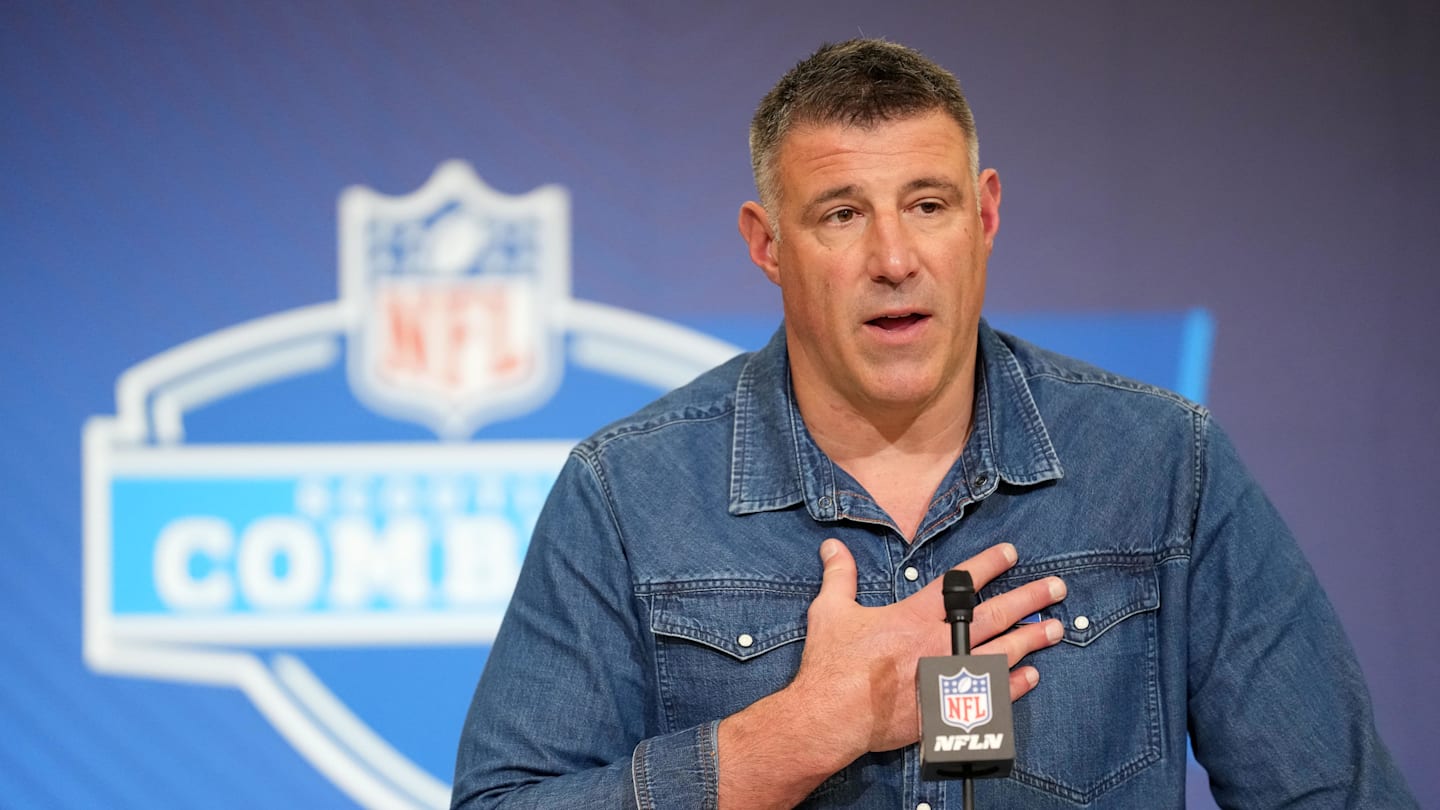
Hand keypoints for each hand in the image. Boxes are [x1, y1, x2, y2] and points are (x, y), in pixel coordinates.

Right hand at [792, 538, 1064, 758]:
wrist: (831, 716)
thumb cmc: (831, 665)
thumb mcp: (830, 610)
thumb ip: (839, 575)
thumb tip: (832, 546)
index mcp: (914, 617)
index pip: (959, 583)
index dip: (987, 565)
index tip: (1011, 554)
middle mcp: (939, 643)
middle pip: (995, 616)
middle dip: (1028, 599)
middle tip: (1055, 588)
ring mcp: (948, 677)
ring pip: (1001, 653)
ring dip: (1031, 640)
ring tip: (1055, 629)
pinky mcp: (948, 708)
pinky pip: (991, 695)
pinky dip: (1014, 685)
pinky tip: (1030, 675)